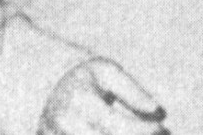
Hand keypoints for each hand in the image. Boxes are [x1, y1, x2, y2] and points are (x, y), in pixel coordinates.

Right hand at [38, 58, 166, 134]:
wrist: (37, 82)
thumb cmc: (83, 76)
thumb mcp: (108, 73)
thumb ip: (134, 92)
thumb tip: (160, 111)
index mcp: (81, 102)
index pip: (122, 127)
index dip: (147, 131)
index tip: (164, 127)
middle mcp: (66, 125)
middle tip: (162, 133)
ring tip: (145, 133)